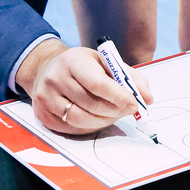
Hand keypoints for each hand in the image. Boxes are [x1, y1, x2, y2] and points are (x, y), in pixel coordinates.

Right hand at [17, 39, 154, 134]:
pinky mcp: (42, 114)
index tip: (134, 105)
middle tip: (127, 111)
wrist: (47, 69)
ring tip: (113, 114)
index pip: (98, 83)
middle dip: (114, 111)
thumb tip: (147, 98)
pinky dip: (88, 127)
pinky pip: (70, 128)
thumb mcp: (105, 63)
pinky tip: (95, 118)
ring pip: (80, 119)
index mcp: (73, 61)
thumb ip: (129, 78)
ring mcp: (45, 97)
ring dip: (103, 121)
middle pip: (90, 104)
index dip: (118, 96)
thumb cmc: (82, 66)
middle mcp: (55, 78)